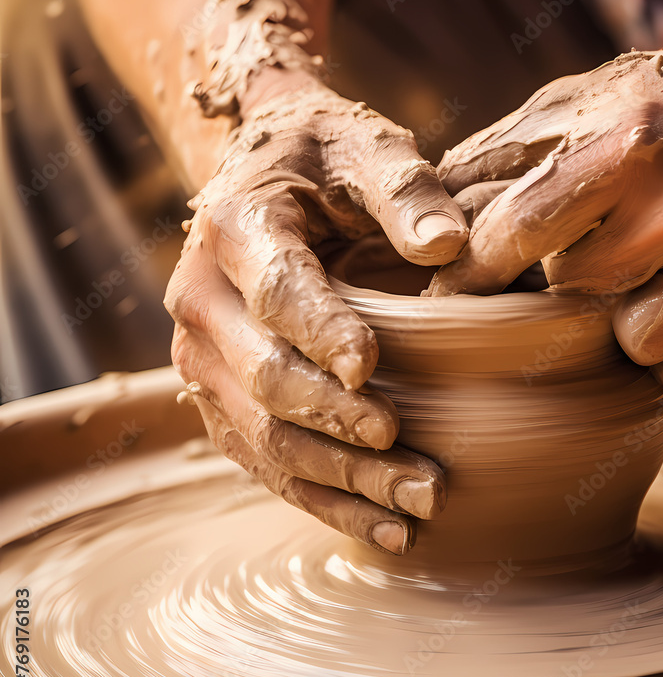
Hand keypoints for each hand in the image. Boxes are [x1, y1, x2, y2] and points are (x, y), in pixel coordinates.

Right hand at [166, 73, 467, 552]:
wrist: (268, 175)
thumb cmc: (326, 159)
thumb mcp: (366, 149)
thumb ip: (405, 189)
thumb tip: (447, 247)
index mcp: (236, 228)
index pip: (276, 289)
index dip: (322, 332)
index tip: (374, 370)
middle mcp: (202, 299)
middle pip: (264, 379)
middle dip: (341, 426)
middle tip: (420, 464)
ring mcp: (204, 357)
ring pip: (263, 435)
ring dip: (340, 478)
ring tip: (418, 505)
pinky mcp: (222, 397)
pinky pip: (263, 460)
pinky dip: (322, 498)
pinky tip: (386, 528)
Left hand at [429, 33, 662, 392]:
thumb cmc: (661, 102)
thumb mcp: (576, 101)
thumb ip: (497, 155)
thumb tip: (421, 214)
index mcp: (624, 147)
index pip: (519, 235)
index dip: (473, 275)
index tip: (449, 295)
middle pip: (572, 297)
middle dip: (554, 290)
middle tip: (559, 273)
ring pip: (637, 346)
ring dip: (617, 329)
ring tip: (629, 287)